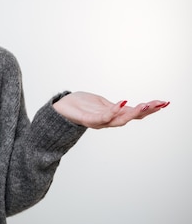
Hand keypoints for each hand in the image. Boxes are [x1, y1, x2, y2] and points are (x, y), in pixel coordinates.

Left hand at [52, 91, 169, 128]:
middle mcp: (108, 121)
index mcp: (113, 115)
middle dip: (147, 111)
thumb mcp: (99, 103)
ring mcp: (98, 121)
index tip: (164, 103)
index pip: (134, 113)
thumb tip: (127, 105)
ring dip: (133, 112)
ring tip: (145, 105)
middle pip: (131, 118)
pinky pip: (103, 117)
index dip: (149, 109)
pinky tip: (122, 103)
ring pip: (120, 120)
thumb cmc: (79, 105)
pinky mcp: (87, 119)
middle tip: (160, 104)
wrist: (60, 108)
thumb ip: (112, 106)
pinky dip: (113, 111)